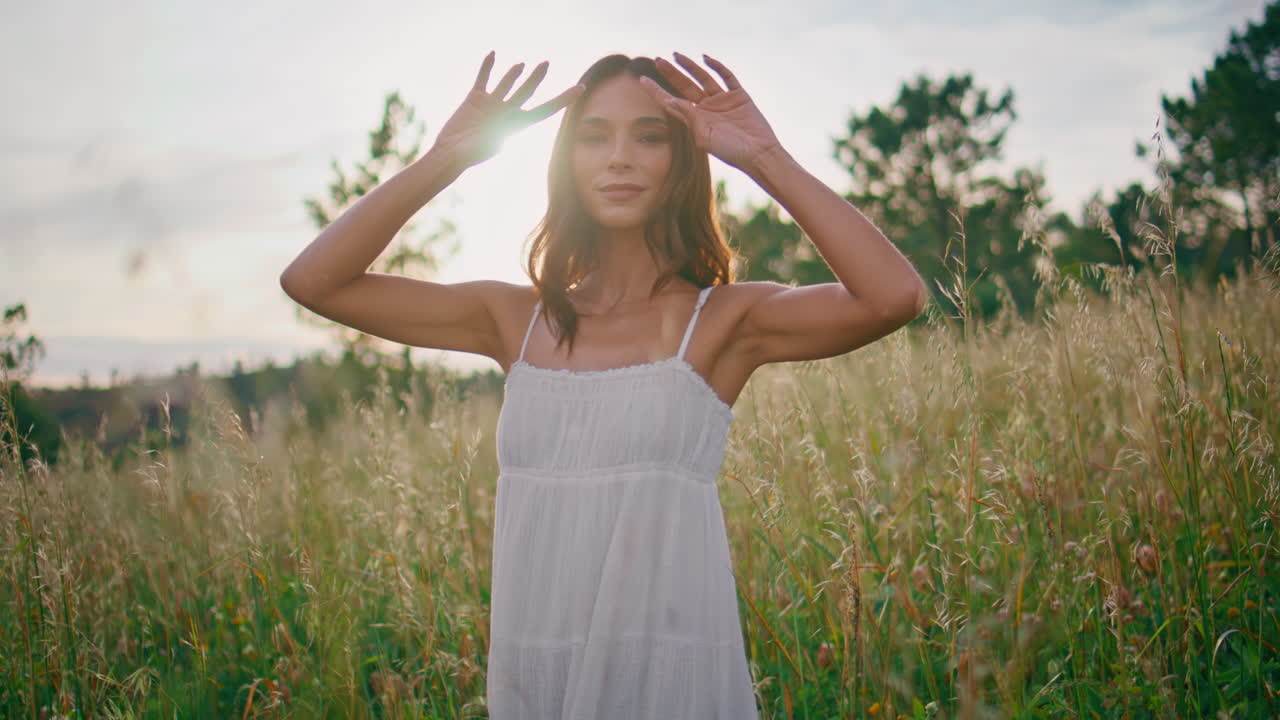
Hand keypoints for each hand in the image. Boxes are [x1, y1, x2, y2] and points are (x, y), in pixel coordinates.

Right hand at [432, 52, 583, 169]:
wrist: (449, 154)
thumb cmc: (466, 156)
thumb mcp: (481, 147)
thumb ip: (492, 138)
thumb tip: (498, 135)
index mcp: (516, 125)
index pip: (546, 110)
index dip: (563, 99)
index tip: (580, 88)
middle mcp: (507, 113)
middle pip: (527, 91)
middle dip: (537, 77)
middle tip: (546, 63)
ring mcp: (492, 105)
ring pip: (507, 84)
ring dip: (514, 73)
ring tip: (523, 64)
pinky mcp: (475, 99)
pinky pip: (483, 78)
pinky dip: (488, 66)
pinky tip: (493, 54)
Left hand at [640, 53, 784, 173]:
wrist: (759, 153)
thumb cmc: (731, 152)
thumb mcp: (705, 138)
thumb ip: (689, 118)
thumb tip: (671, 100)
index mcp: (696, 120)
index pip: (671, 102)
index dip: (657, 91)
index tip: (643, 80)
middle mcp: (707, 108)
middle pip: (684, 86)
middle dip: (671, 73)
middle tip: (658, 60)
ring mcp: (722, 101)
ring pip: (702, 78)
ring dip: (690, 66)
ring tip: (676, 55)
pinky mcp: (738, 96)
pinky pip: (726, 77)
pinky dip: (717, 67)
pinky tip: (706, 58)